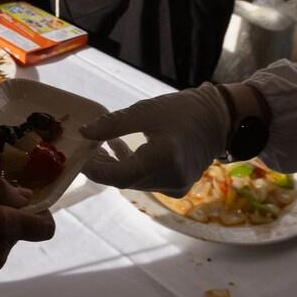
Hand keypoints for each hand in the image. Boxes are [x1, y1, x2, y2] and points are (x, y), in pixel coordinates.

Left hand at [79, 84, 230, 195]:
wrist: (218, 119)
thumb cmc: (182, 110)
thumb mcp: (145, 111)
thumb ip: (113, 124)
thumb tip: (84, 133)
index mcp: (164, 159)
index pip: (120, 175)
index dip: (96, 170)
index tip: (79, 158)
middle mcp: (170, 179)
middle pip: (125, 180)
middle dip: (102, 167)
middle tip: (83, 149)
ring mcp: (175, 187)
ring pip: (134, 181)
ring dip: (114, 167)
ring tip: (96, 147)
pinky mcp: (177, 187)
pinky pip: (146, 180)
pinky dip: (130, 167)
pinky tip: (117, 148)